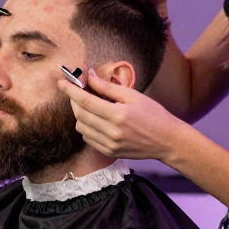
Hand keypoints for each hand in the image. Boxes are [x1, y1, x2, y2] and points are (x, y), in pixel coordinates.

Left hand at [56, 69, 187, 161]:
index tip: (61, 82)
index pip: (85, 100)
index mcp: (118, 115)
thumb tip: (89, 76)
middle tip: (76, 91)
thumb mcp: (133, 96)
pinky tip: (96, 120)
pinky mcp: (110, 152)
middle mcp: (111, 132)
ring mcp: (110, 144)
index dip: (70, 90)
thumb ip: (108, 87)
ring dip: (80, 115)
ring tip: (90, 106)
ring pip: (81, 127)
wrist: (168, 140)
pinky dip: (87, 127)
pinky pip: (88, 138)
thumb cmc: (153, 114)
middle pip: (80, 114)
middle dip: (74, 101)